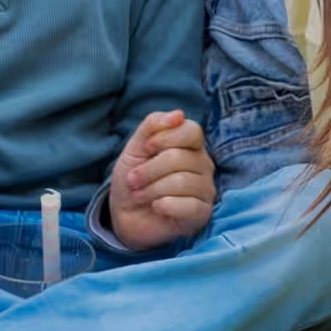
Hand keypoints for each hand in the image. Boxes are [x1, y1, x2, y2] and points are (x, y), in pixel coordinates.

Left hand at [108, 110, 215, 250]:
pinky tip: (156, 207)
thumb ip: (152, 126)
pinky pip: (189, 206)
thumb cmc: (134, 180)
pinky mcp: (202, 214)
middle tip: (133, 180)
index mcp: (191, 146)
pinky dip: (165, 206)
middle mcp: (203, 166)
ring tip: (140, 196)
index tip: (146, 148)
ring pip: (182, 182)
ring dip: (152, 189)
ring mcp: (205, 190)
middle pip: (181, 158)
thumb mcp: (135, 149)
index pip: (192, 131)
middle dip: (149, 169)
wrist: (125, 215)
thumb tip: (178, 114)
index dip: (165, 138)